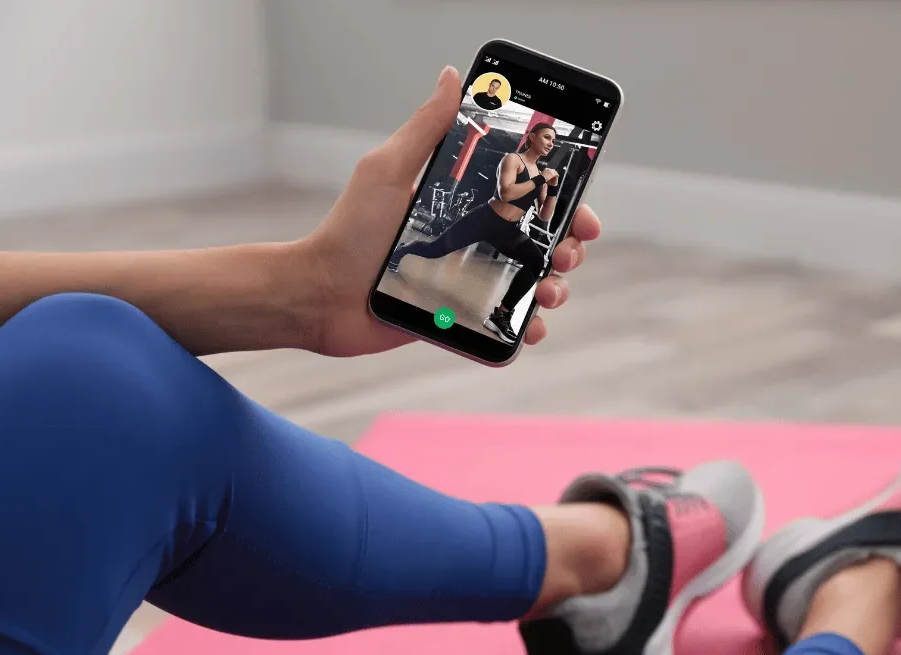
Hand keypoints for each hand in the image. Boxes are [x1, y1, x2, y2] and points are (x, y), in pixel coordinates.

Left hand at [295, 66, 600, 357]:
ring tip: (547, 292)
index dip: (563, 201)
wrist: (321, 293)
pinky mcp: (461, 319)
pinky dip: (527, 330)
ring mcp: (470, 280)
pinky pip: (505, 327)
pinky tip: (530, 328)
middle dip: (567, 247)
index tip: (579, 209)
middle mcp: (473, 241)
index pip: (528, 197)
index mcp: (465, 204)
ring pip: (532, 284)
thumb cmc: (348, 230)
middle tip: (564, 253)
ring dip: (555, 288)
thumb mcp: (388, 170)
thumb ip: (426, 128)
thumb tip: (452, 78)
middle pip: (542, 241)